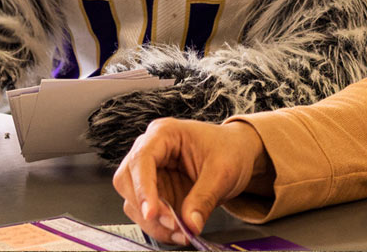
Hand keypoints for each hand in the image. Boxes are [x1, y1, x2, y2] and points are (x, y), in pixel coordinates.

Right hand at [113, 118, 272, 244]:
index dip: (142, 187)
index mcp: (164, 133)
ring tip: (182, 233)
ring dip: (154, 223)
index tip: (152, 212)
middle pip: (128, 181)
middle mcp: (150, 150)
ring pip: (133, 202)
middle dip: (149, 208)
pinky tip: (179, 232)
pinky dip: (160, 227)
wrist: (238, 155)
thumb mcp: (222, 172)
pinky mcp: (155, 192)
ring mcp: (150, 172)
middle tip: (174, 225)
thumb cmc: (230, 150)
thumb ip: (204, 198)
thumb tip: (190, 225)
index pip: (141, 159)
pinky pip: (147, 214)